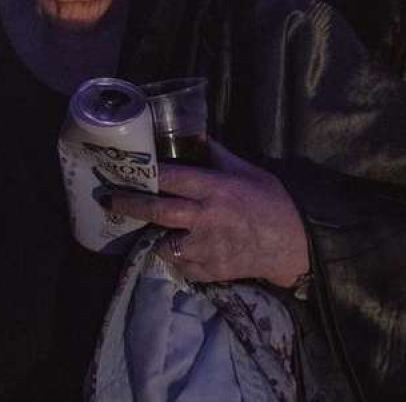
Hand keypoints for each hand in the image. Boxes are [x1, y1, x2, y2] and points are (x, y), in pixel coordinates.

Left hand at [108, 139, 309, 286]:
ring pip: (164, 243)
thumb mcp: (246, 170)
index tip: (122, 171)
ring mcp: (206, 246)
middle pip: (157, 211)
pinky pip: (180, 266)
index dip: (144, 175)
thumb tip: (195, 135)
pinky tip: (174, 251)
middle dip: (129, 205)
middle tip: (109, 200)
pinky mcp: (210, 269)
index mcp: (213, 189)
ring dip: (154, 237)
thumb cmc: (271, 202)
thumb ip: (217, 155)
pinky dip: (175, 259)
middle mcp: (205, 217)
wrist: (296, 244)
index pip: (170, 178)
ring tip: (147, 231)